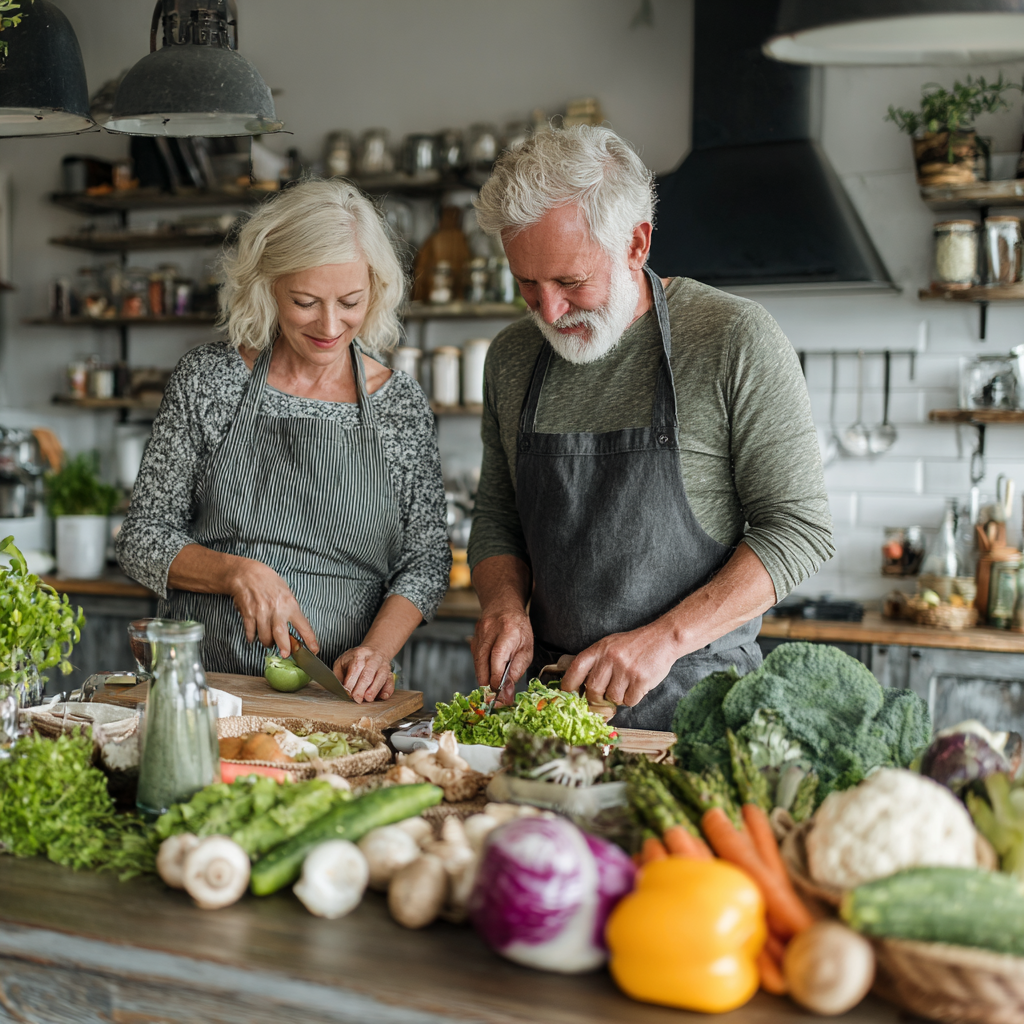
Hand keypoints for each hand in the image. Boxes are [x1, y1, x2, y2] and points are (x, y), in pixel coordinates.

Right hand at [226, 558, 316, 657]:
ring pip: (264, 636)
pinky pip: (250, 632)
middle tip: (285, 654)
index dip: (310, 640)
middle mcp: (276, 609)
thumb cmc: (270, 583)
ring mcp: (261, 612)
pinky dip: (252, 637)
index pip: (303, 625)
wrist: (248, 574)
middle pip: (280, 634)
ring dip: (267, 642)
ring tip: (269, 641)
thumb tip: (295, 632)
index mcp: (290, 604)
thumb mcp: (287, 594)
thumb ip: (291, 612)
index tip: (315, 650)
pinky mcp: (248, 614)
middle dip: (284, 647)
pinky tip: (254, 635)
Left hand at [333, 646, 394, 702]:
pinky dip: (387, 690)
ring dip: (374, 689)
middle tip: (357, 699)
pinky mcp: (390, 673)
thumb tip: (339, 689)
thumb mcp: (343, 661)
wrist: (375, 650)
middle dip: (362, 688)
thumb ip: (339, 675)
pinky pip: (390, 682)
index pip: (355, 668)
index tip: (347, 693)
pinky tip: (382, 696)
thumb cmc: (356, 659)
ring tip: (368, 699)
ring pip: (381, 677)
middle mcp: (373, 659)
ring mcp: (383, 666)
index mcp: (359, 655)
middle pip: (368, 673)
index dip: (351, 682)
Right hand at [471, 603, 532, 700]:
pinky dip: (481, 669)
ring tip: (493, 688)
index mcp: (508, 632)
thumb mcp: (527, 648)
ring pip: (477, 663)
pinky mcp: (472, 639)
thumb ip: (517, 669)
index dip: (496, 678)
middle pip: (482, 663)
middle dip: (487, 684)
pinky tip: (488, 674)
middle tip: (495, 697)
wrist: (503, 605)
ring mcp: (478, 634)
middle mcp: (489, 631)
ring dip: (484, 678)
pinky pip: (475, 659)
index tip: (501, 693)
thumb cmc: (518, 627)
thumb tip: (507, 691)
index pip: (497, 658)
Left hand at [561, 622, 679, 707]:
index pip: (576, 668)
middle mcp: (610, 658)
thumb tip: (580, 686)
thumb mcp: (610, 645)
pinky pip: (630, 701)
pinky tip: (638, 685)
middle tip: (605, 695)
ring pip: (613, 698)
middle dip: (597, 697)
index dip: (568, 684)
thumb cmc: (634, 645)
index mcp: (600, 649)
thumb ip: (596, 662)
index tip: (568, 693)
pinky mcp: (640, 679)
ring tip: (627, 684)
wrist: (663, 638)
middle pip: (593, 690)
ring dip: (619, 697)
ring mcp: (626, 669)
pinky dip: (633, 698)